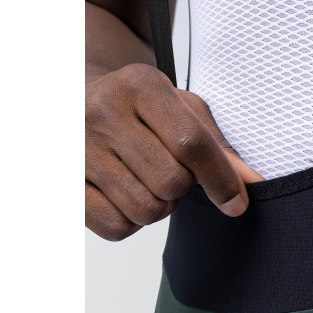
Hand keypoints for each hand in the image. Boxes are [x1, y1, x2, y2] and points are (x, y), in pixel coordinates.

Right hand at [85, 63, 262, 240]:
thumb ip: (218, 145)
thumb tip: (251, 183)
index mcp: (139, 84)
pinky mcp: (62, 183)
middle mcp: (101, 111)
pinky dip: (131, 222)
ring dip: (159, 206)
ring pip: (146, 209)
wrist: (78, 98)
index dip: (221, 179)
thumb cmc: (141, 107)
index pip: (192, 143)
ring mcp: (75, 148)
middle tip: (172, 171)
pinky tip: (124, 195)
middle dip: (184, 188)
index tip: (237, 202)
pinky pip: (115, 228)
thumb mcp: (182, 110)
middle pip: (171, 182)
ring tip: (147, 180)